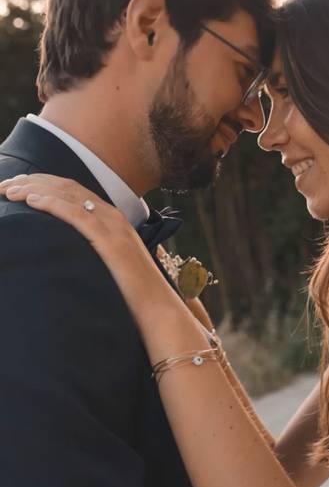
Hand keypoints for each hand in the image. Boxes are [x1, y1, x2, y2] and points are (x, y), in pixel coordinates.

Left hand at [0, 173, 165, 315]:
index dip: (43, 183)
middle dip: (32, 182)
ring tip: (9, 191)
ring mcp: (113, 226)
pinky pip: (76, 214)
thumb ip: (92, 247)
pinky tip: (31, 201)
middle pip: (67, 187)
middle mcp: (114, 216)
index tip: (17, 185)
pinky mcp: (110, 241)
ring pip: (69, 196)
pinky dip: (51, 204)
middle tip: (4, 185)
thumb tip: (66, 248)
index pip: (73, 190)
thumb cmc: (131, 289)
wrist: (155, 305)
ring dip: (34, 189)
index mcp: (113, 218)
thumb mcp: (109, 260)